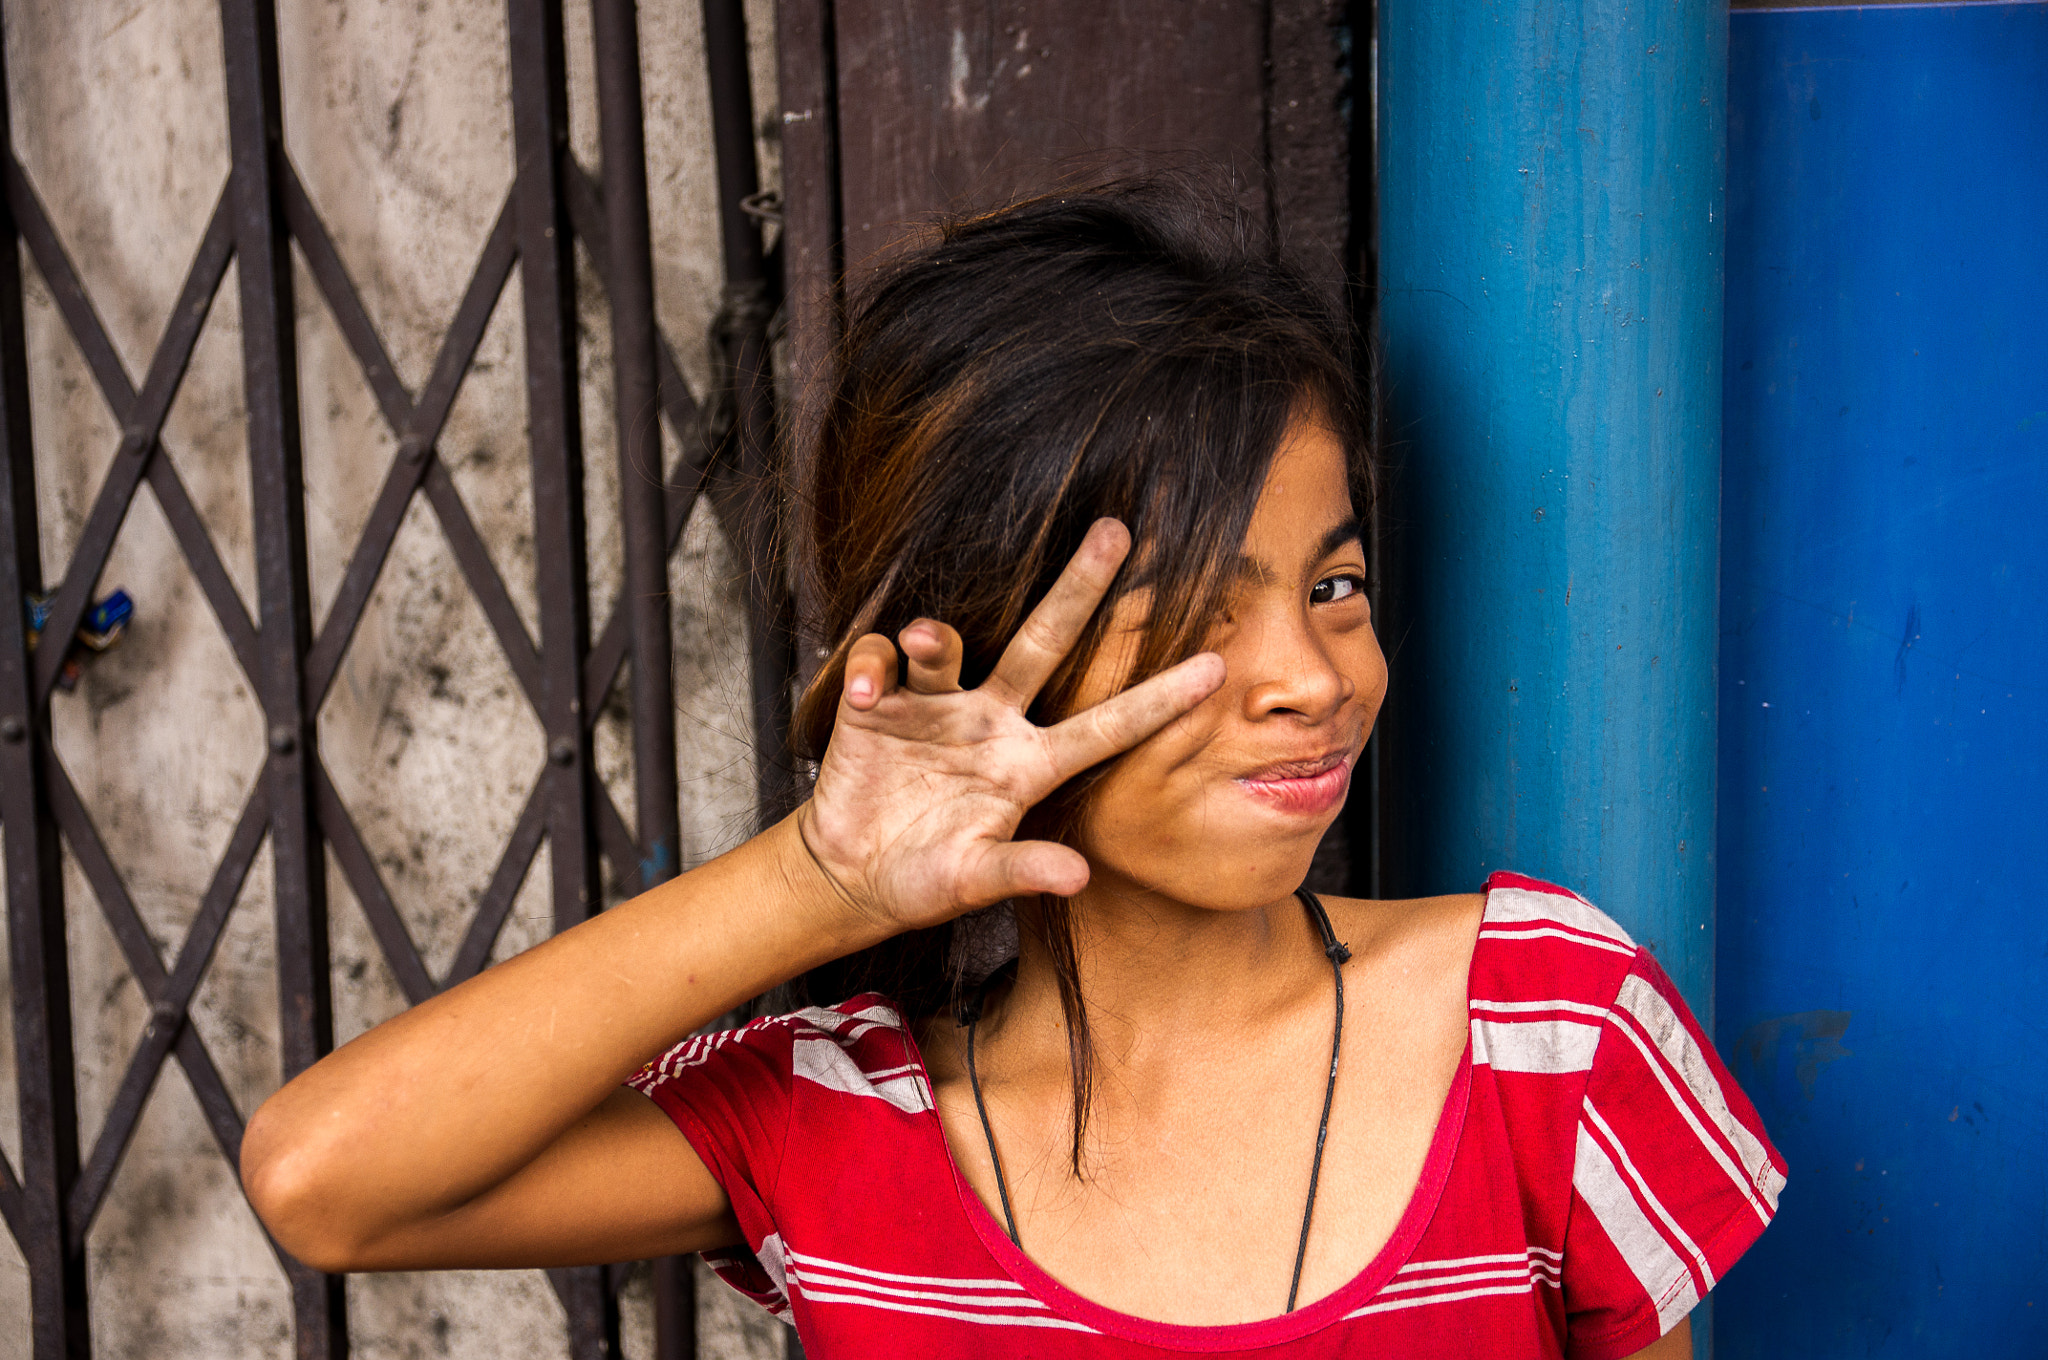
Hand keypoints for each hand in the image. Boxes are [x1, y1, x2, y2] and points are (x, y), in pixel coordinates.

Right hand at [796, 519, 1225, 935]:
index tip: (1217, 670)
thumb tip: (1079, 877)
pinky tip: (863, 693)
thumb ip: (1023, 870)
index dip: (1160, 699)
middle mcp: (991, 722)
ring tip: (921, 639)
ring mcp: (934, 707)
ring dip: (935, 639)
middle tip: (1114, 531)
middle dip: (1079, 586)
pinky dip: (870, 667)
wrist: (851, 877)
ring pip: (947, 648)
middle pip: (1044, 642)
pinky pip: (878, 664)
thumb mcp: (973, 880)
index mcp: (1029, 765)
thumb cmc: (923, 880)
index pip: (1107, 726)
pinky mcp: (876, 704)